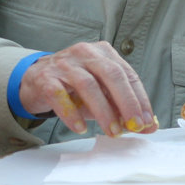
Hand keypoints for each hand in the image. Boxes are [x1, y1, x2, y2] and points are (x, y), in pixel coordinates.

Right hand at [18, 41, 155, 136]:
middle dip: (126, 102)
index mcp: (103, 53)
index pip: (127, 74)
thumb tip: (150, 125)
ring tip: (112, 131)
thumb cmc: (74, 86)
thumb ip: (123, 107)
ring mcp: (64, 64)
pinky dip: (72, 114)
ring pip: (88, 85)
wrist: (35, 78)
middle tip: (134, 126)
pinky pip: (60, 96)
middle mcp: (85, 53)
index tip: (147, 121)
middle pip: (111, 75)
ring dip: (103, 111)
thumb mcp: (101, 93)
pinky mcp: (45, 78)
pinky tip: (81, 128)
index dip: (139, 98)